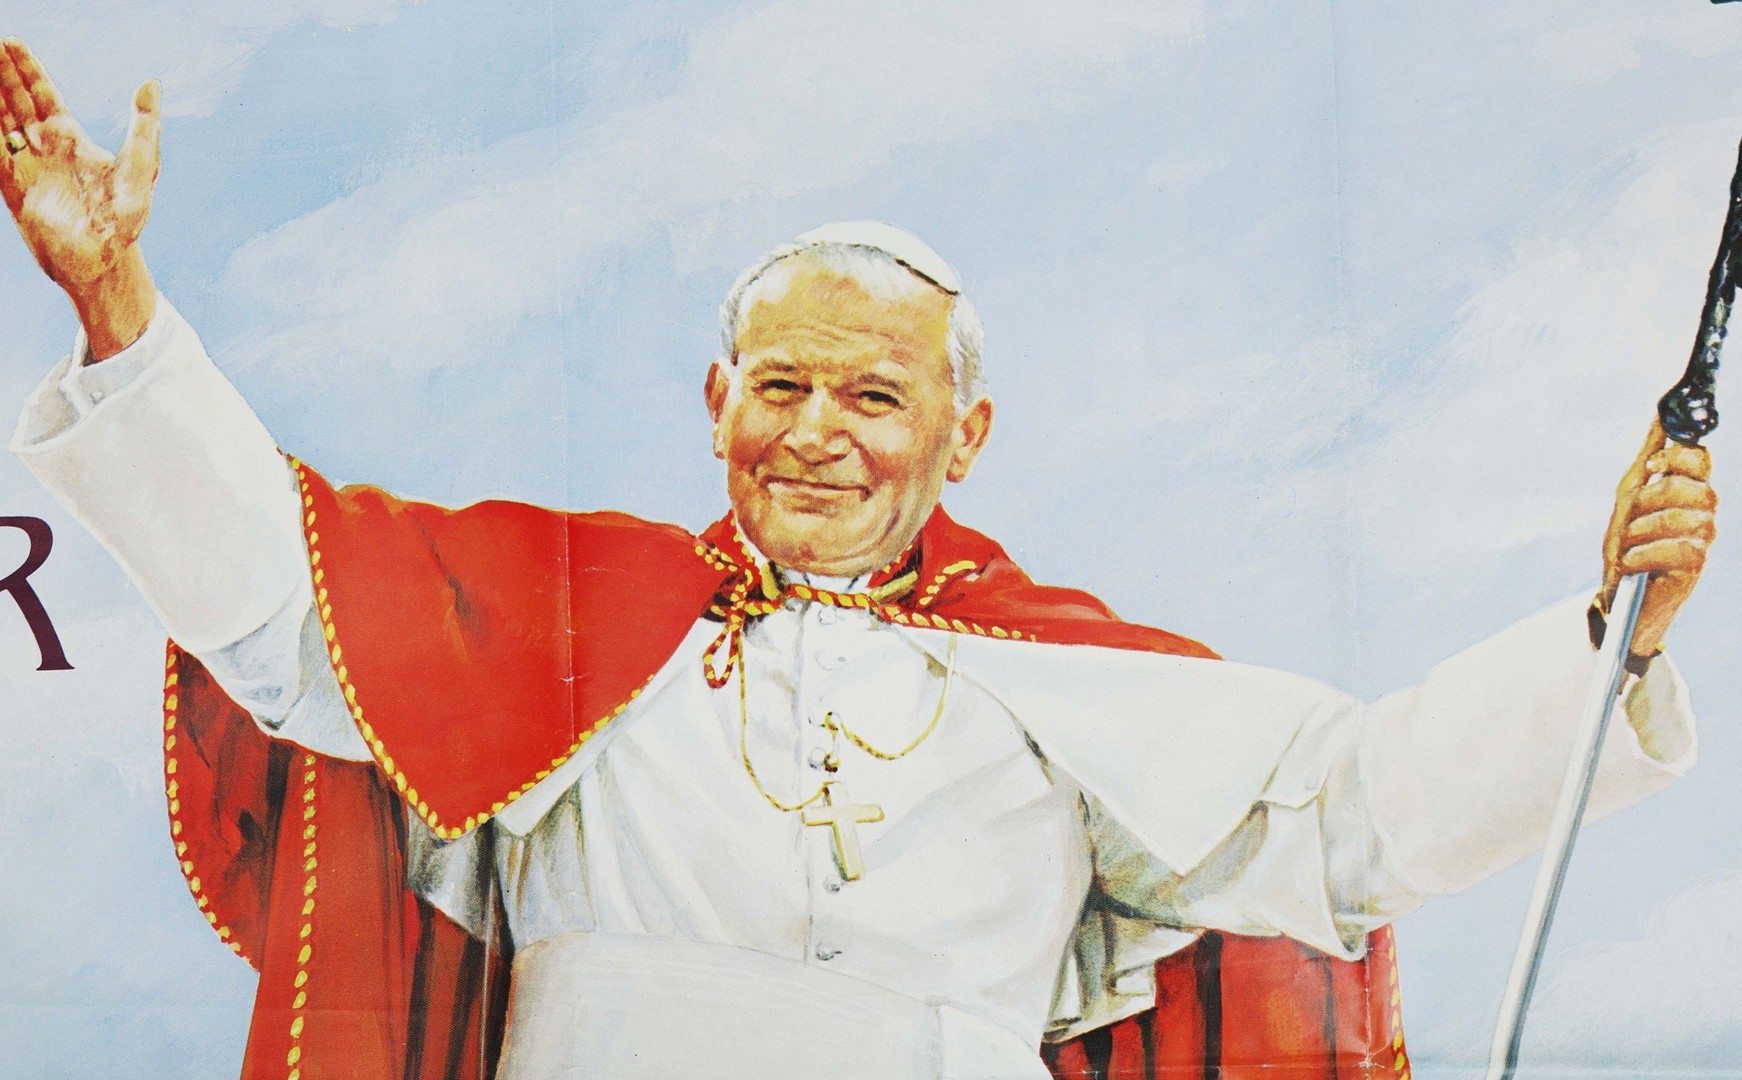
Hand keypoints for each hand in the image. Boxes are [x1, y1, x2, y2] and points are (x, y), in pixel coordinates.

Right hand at [0, 38, 159, 358]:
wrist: (104, 260)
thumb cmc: (127, 218)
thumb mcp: (142, 167)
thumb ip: (144, 125)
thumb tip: (151, 82)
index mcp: (72, 139)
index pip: (43, 94)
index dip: (27, 69)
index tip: (11, 42)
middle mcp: (45, 148)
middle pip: (15, 100)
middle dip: (1, 73)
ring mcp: (25, 166)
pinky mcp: (11, 188)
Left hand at [1598, 419, 1716, 656]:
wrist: (1620, 594)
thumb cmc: (1628, 543)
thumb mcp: (1630, 495)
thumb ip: (1649, 458)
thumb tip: (1662, 415)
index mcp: (1689, 489)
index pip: (1700, 458)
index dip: (1678, 455)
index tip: (1651, 466)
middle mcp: (1704, 510)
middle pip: (1688, 485)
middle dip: (1648, 499)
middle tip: (1630, 519)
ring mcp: (1704, 536)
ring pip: (1679, 516)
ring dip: (1640, 530)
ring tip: (1628, 545)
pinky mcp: (1698, 564)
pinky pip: (1676, 547)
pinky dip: (1644, 554)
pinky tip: (1633, 563)